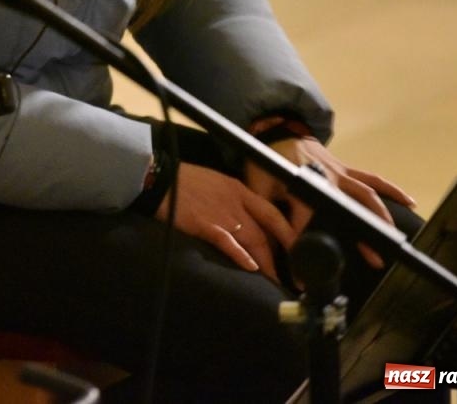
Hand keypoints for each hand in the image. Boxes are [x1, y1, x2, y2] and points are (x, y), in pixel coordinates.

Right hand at [156, 162, 297, 282]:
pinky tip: (250, 268)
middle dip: (282, 254)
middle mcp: (236, 202)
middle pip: (266, 231)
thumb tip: (244, 218)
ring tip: (274, 279)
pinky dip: (241, 256)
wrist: (158, 177)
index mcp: (238, 189)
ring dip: (266, 262)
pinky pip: (228, 243)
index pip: (271, 213)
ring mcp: (222, 214)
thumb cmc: (183, 180)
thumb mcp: (215, 182)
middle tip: (291, 274)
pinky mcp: (205, 225)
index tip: (298, 250)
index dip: (288, 233)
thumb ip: (232, 198)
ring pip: (253, 239)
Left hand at [244, 137, 415, 269]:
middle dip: (361, 235)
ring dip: (381, 216)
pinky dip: (391, 189)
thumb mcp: (257, 188)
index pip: (304, 223)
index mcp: (301, 187)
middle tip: (374, 259)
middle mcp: (325, 180)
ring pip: (366, 195)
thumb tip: (270, 246)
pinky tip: (409, 201)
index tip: (305, 276)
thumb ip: (266, 214)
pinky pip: (372, 179)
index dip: (305, 249)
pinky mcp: (347, 169)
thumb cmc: (265, 164)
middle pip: (348, 210)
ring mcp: (340, 173)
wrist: (277, 132)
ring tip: (393, 238)